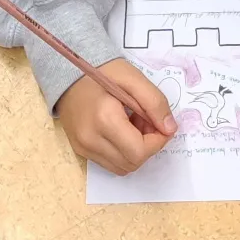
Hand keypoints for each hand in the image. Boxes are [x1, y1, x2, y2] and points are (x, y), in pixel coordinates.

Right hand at [56, 60, 176, 174]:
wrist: (69, 72)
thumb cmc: (104, 72)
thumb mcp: (133, 78)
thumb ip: (155, 102)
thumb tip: (170, 129)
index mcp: (104, 119)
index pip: (139, 151)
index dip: (157, 141)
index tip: (161, 124)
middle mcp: (90, 139)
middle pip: (132, 163)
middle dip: (148, 146)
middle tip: (147, 122)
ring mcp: (83, 147)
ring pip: (122, 167)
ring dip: (136, 152)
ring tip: (134, 125)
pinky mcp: (80, 150)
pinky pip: (110, 163)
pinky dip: (122, 152)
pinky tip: (121, 131)